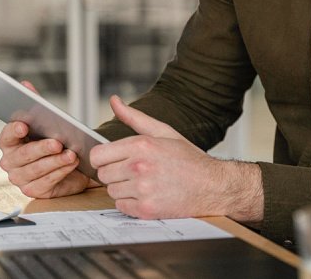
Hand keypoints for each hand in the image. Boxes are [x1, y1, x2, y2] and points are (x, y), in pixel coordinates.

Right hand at [0, 81, 90, 197]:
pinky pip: (46, 182)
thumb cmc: (57, 141)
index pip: (5, 137)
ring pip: (35, 170)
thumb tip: (25, 84)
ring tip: (71, 153)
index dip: (13, 131)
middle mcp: (11, 161)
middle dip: (40, 148)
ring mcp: (21, 178)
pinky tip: (72, 163)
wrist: (74, 164)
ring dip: (55, 161)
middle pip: (22, 155)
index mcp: (11, 143)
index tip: (24, 125)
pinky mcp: (35, 190)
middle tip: (57, 142)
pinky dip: (60, 172)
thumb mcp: (49, 121)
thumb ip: (36, 103)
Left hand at [89, 96, 260, 220]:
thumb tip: (114, 101)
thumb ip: (135, 118)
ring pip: (111, 191)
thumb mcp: (164, 132)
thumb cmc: (189, 159)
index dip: (105, 158)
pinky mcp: (146, 209)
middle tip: (137, 172)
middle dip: (116, 173)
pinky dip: (131, 203)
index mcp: (142, 145)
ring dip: (124, 189)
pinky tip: (148, 195)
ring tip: (146, 183)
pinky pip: (121, 206)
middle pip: (103, 174)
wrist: (213, 185)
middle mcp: (139, 167)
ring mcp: (142, 189)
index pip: (98, 155)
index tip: (115, 160)